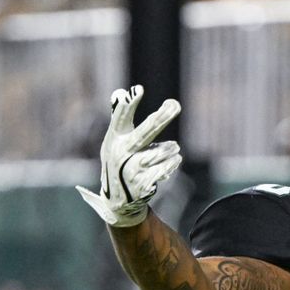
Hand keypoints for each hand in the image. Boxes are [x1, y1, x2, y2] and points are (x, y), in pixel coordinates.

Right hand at [76, 85, 181, 226]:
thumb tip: (120, 92)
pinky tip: (172, 162)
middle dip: (161, 118)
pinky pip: (164, 169)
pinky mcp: (142, 184)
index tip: (138, 89)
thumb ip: (119, 117)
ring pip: (160, 153)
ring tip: (173, 148)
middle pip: (144, 133)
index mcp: (114, 139)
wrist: (119, 200)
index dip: (128, 104)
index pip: (120, 118)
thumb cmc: (120, 162)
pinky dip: (171, 164)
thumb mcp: (115, 140)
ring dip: (170, 150)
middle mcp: (120, 153)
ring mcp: (130, 170)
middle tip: (176, 105)